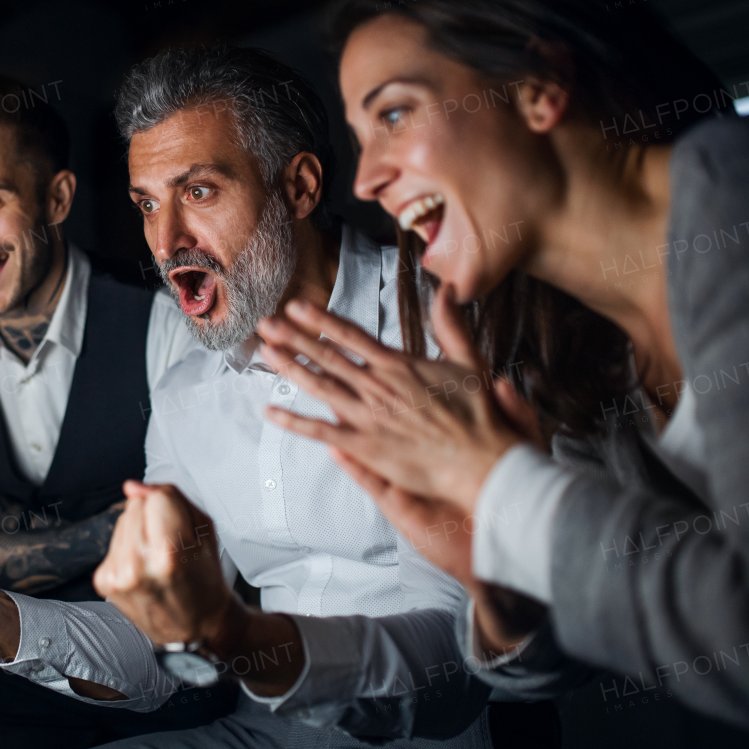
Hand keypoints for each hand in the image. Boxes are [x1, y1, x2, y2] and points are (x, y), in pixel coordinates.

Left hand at [93, 482, 232, 645]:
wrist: (197, 626)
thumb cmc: (204, 576)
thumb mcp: (204, 530)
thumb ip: (171, 497)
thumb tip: (132, 487)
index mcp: (168, 554)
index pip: (155, 497)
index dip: (170, 505)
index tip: (180, 526)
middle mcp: (137, 567)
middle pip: (134, 506)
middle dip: (151, 517)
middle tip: (169, 544)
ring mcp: (118, 576)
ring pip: (121, 521)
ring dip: (137, 532)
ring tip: (155, 557)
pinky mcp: (104, 582)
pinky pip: (112, 543)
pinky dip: (126, 550)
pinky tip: (142, 568)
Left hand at [257, 285, 535, 517]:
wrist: (484, 461)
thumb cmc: (479, 414)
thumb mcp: (470, 361)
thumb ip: (451, 325)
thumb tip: (447, 287)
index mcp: (398, 365)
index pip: (351, 336)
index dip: (320, 320)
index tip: (295, 306)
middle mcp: (378, 387)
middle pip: (326, 357)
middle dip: (292, 338)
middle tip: (264, 322)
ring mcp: (369, 417)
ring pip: (320, 388)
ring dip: (290, 369)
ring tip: (264, 352)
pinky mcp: (366, 447)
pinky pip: (322, 432)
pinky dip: (294, 422)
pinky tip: (270, 412)